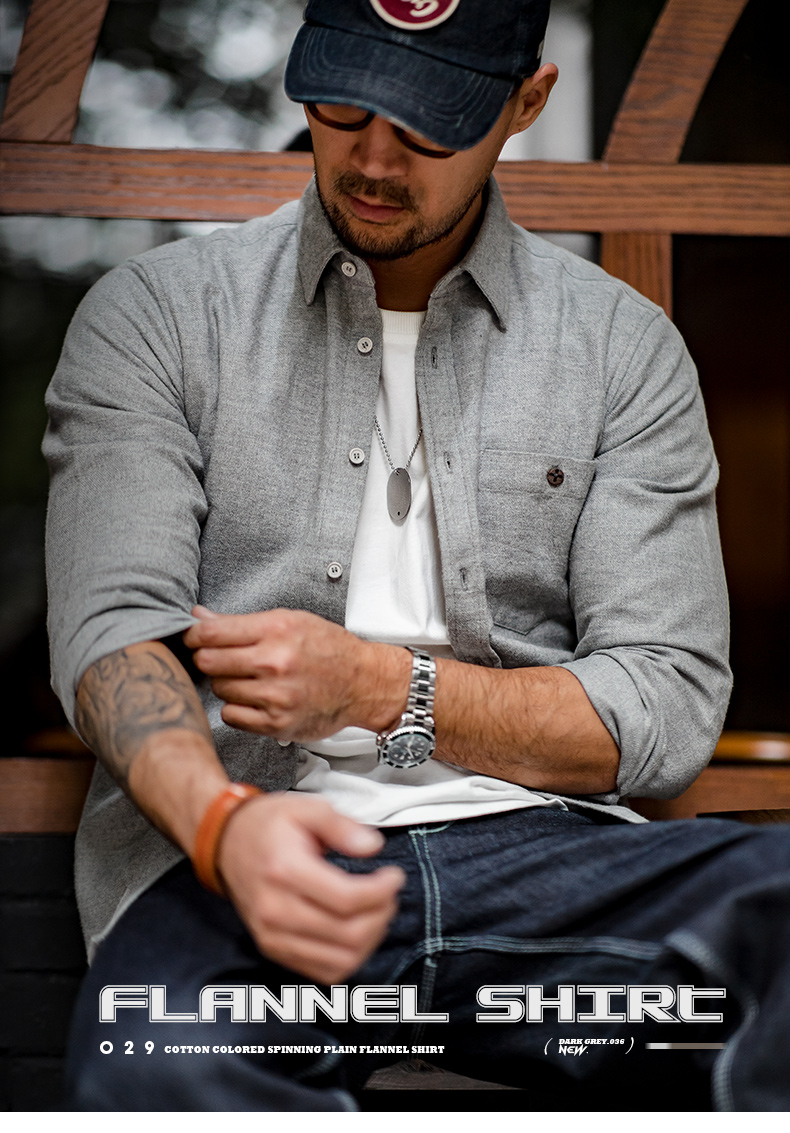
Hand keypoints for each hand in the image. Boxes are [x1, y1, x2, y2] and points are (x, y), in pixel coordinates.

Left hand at [183, 606, 409, 742]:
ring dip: (227, 684)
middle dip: (209, 659)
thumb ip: (241, 623)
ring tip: (249, 678)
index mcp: (277, 630)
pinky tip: (254, 698)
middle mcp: (275, 662)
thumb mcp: (289, 621)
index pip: (211, 633)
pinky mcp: (277, 723)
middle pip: (208, 662)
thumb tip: (198, 618)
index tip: (194, 639)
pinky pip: (231, 716)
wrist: (363, 683)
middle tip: (221, 659)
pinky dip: (237, 708)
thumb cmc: (328, 649)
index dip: (194, 635)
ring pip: (220, 689)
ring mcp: (276, 695)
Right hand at [216, 792, 404, 982]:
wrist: (227, 843)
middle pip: (348, 933)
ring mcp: (272, 935)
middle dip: (381, 914)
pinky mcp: (274, 949)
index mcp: (284, 871)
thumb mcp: (307, 808)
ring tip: (376, 911)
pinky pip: (324, 972)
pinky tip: (357, 930)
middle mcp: (275, 909)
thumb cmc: (269, 825)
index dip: (382, 891)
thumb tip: (373, 846)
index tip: (395, 876)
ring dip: (371, 939)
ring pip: (340, 960)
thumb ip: (342, 826)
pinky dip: (350, 957)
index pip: (347, 899)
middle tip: (388, 893)